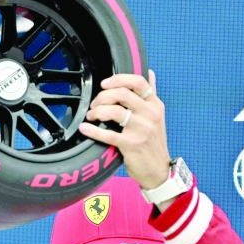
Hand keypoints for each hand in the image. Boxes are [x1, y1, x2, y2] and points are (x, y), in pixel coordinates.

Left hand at [79, 70, 170, 190]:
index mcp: (155, 105)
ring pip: (115, 111)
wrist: (159, 171)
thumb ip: (152, 94)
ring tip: (91, 115)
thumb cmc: (154, 143)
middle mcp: (150, 115)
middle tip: (95, 103)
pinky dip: (93, 130)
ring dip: (98, 111)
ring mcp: (141, 130)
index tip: (105, 84)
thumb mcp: (158, 116)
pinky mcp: (131, 145)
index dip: (119, 79)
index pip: (139, 82)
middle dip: (103, 96)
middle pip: (123, 94)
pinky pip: (108, 134)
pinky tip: (85, 128)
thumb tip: (151, 73)